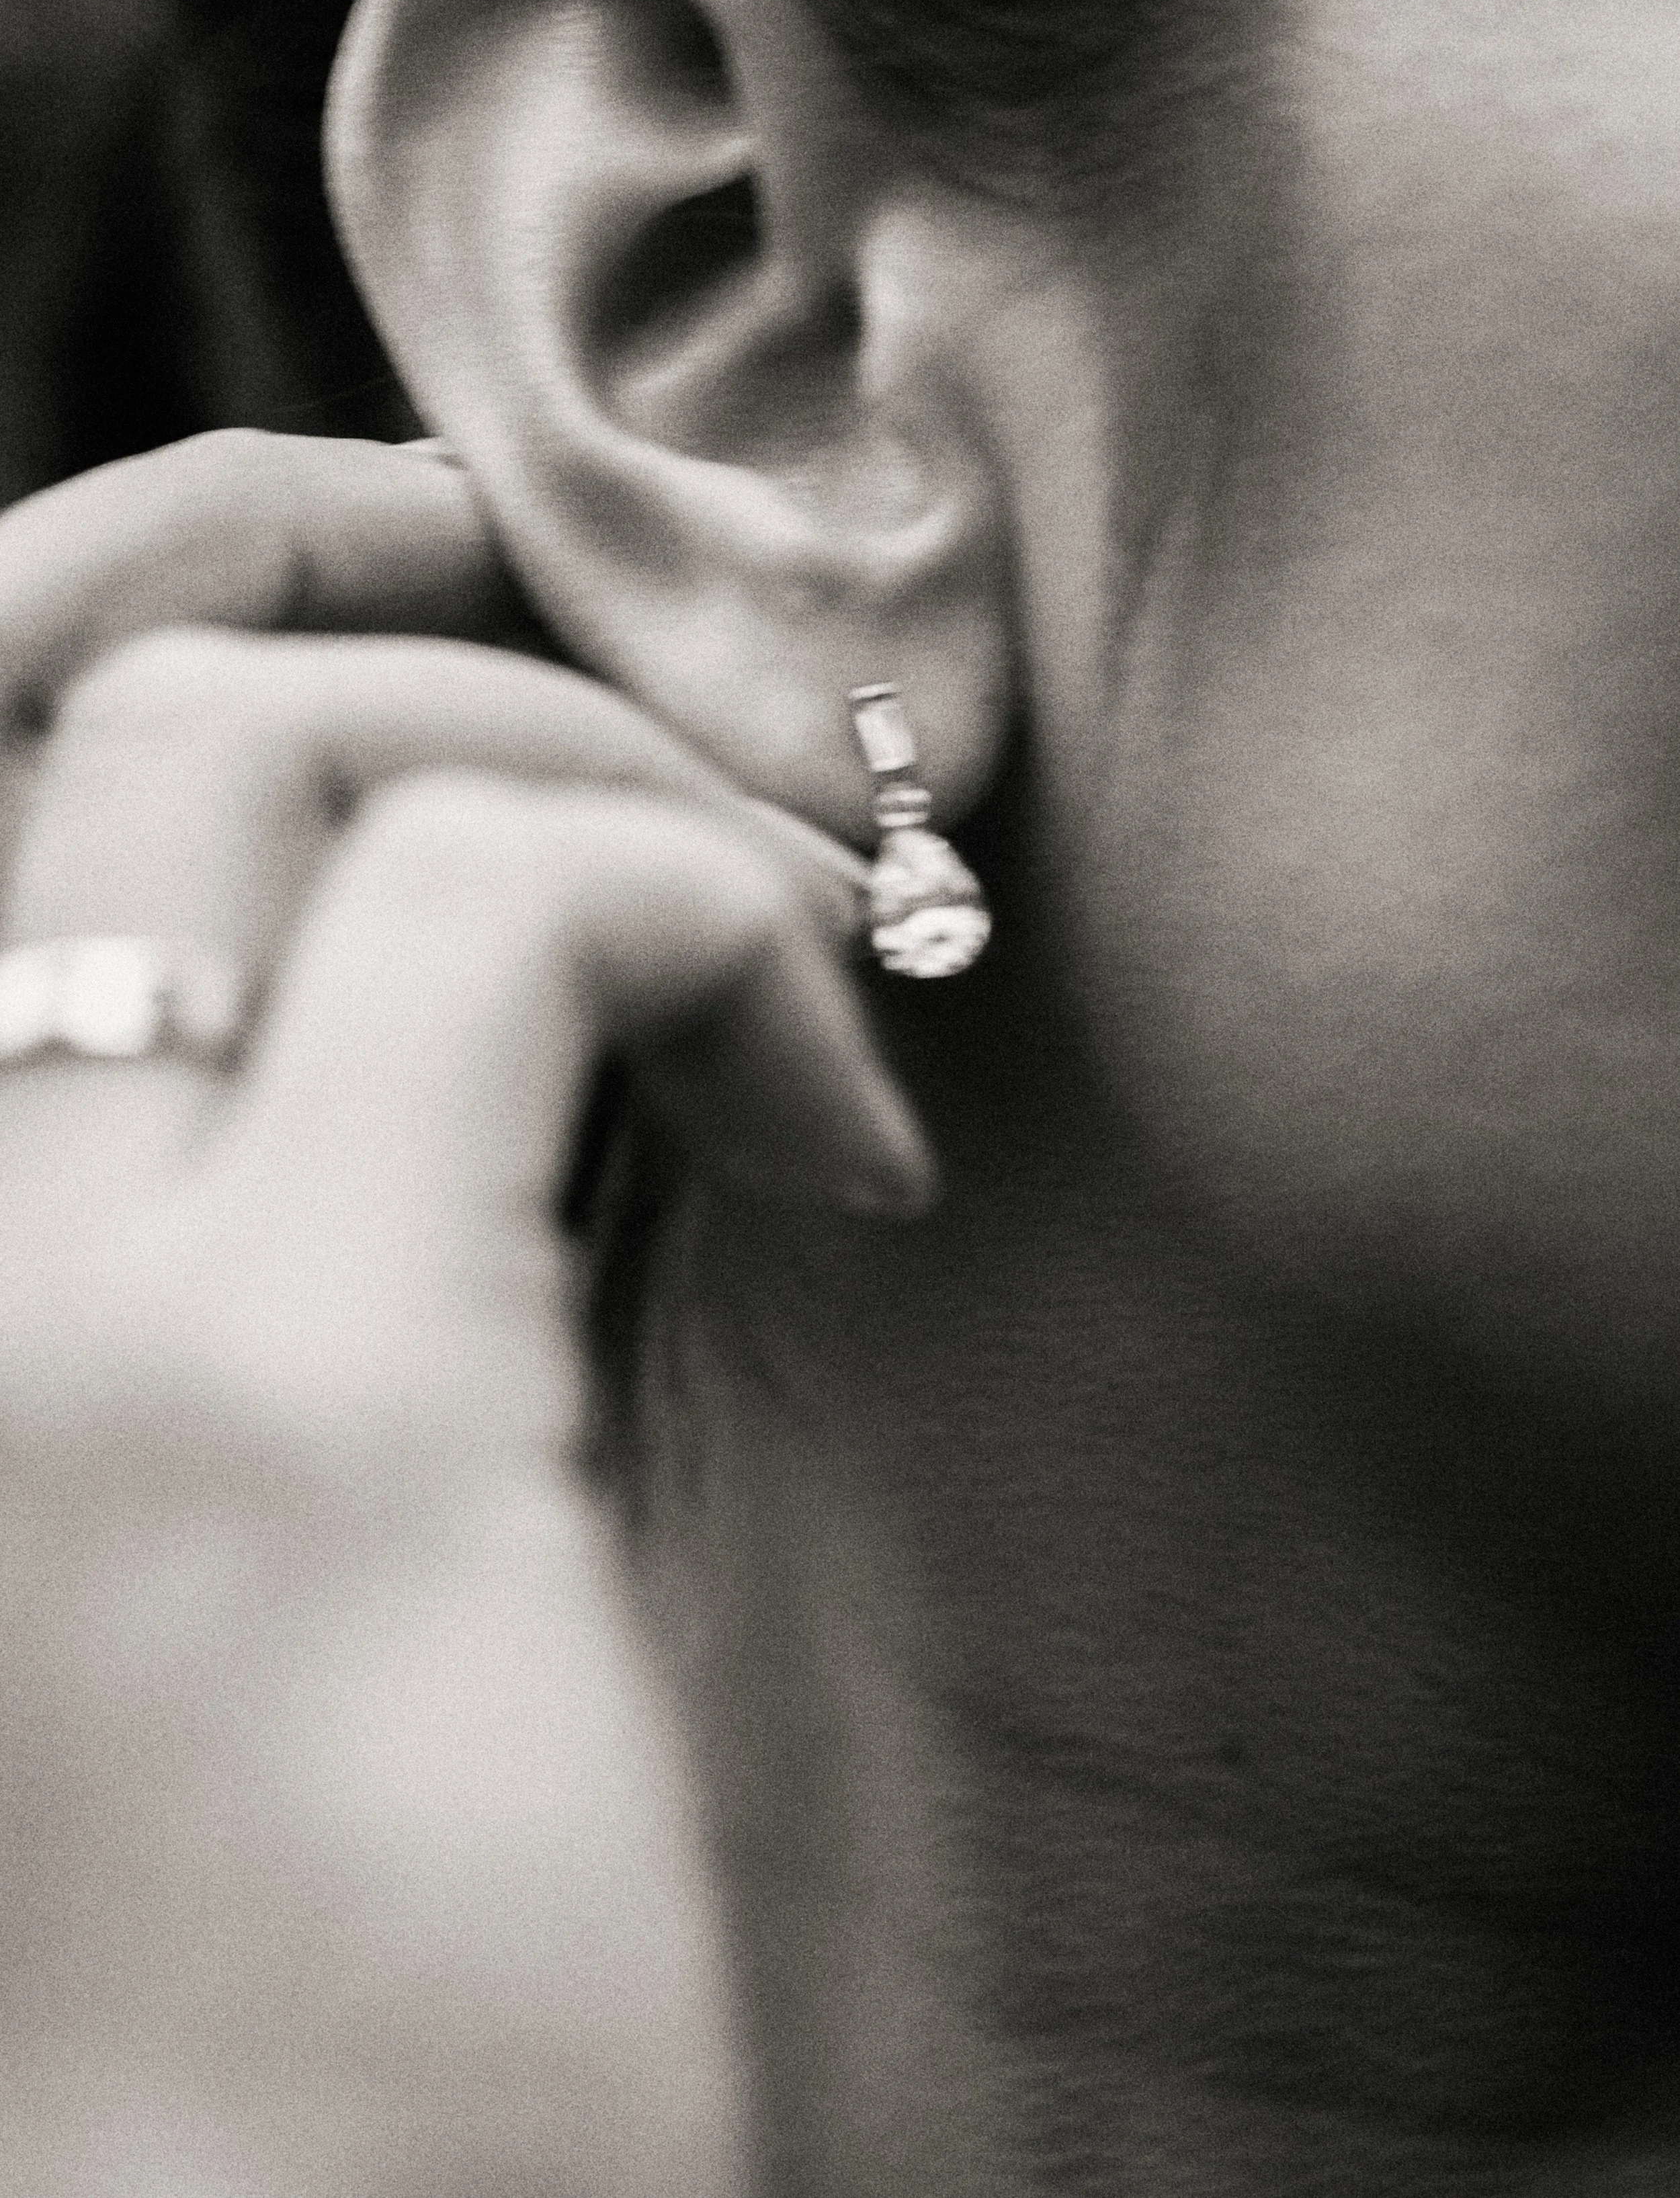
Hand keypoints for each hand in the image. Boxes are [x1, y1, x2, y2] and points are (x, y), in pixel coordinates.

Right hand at [0, 432, 928, 2194]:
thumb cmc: (282, 1900)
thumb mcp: (220, 1459)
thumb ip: (273, 1167)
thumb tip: (472, 901)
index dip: (191, 566)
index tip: (451, 583)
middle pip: (117, 673)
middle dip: (437, 618)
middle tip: (688, 746)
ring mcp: (42, 1292)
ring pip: (288, 737)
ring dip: (606, 776)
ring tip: (794, 970)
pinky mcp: (293, 1391)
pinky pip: (522, 907)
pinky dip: (730, 942)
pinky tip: (860, 1159)